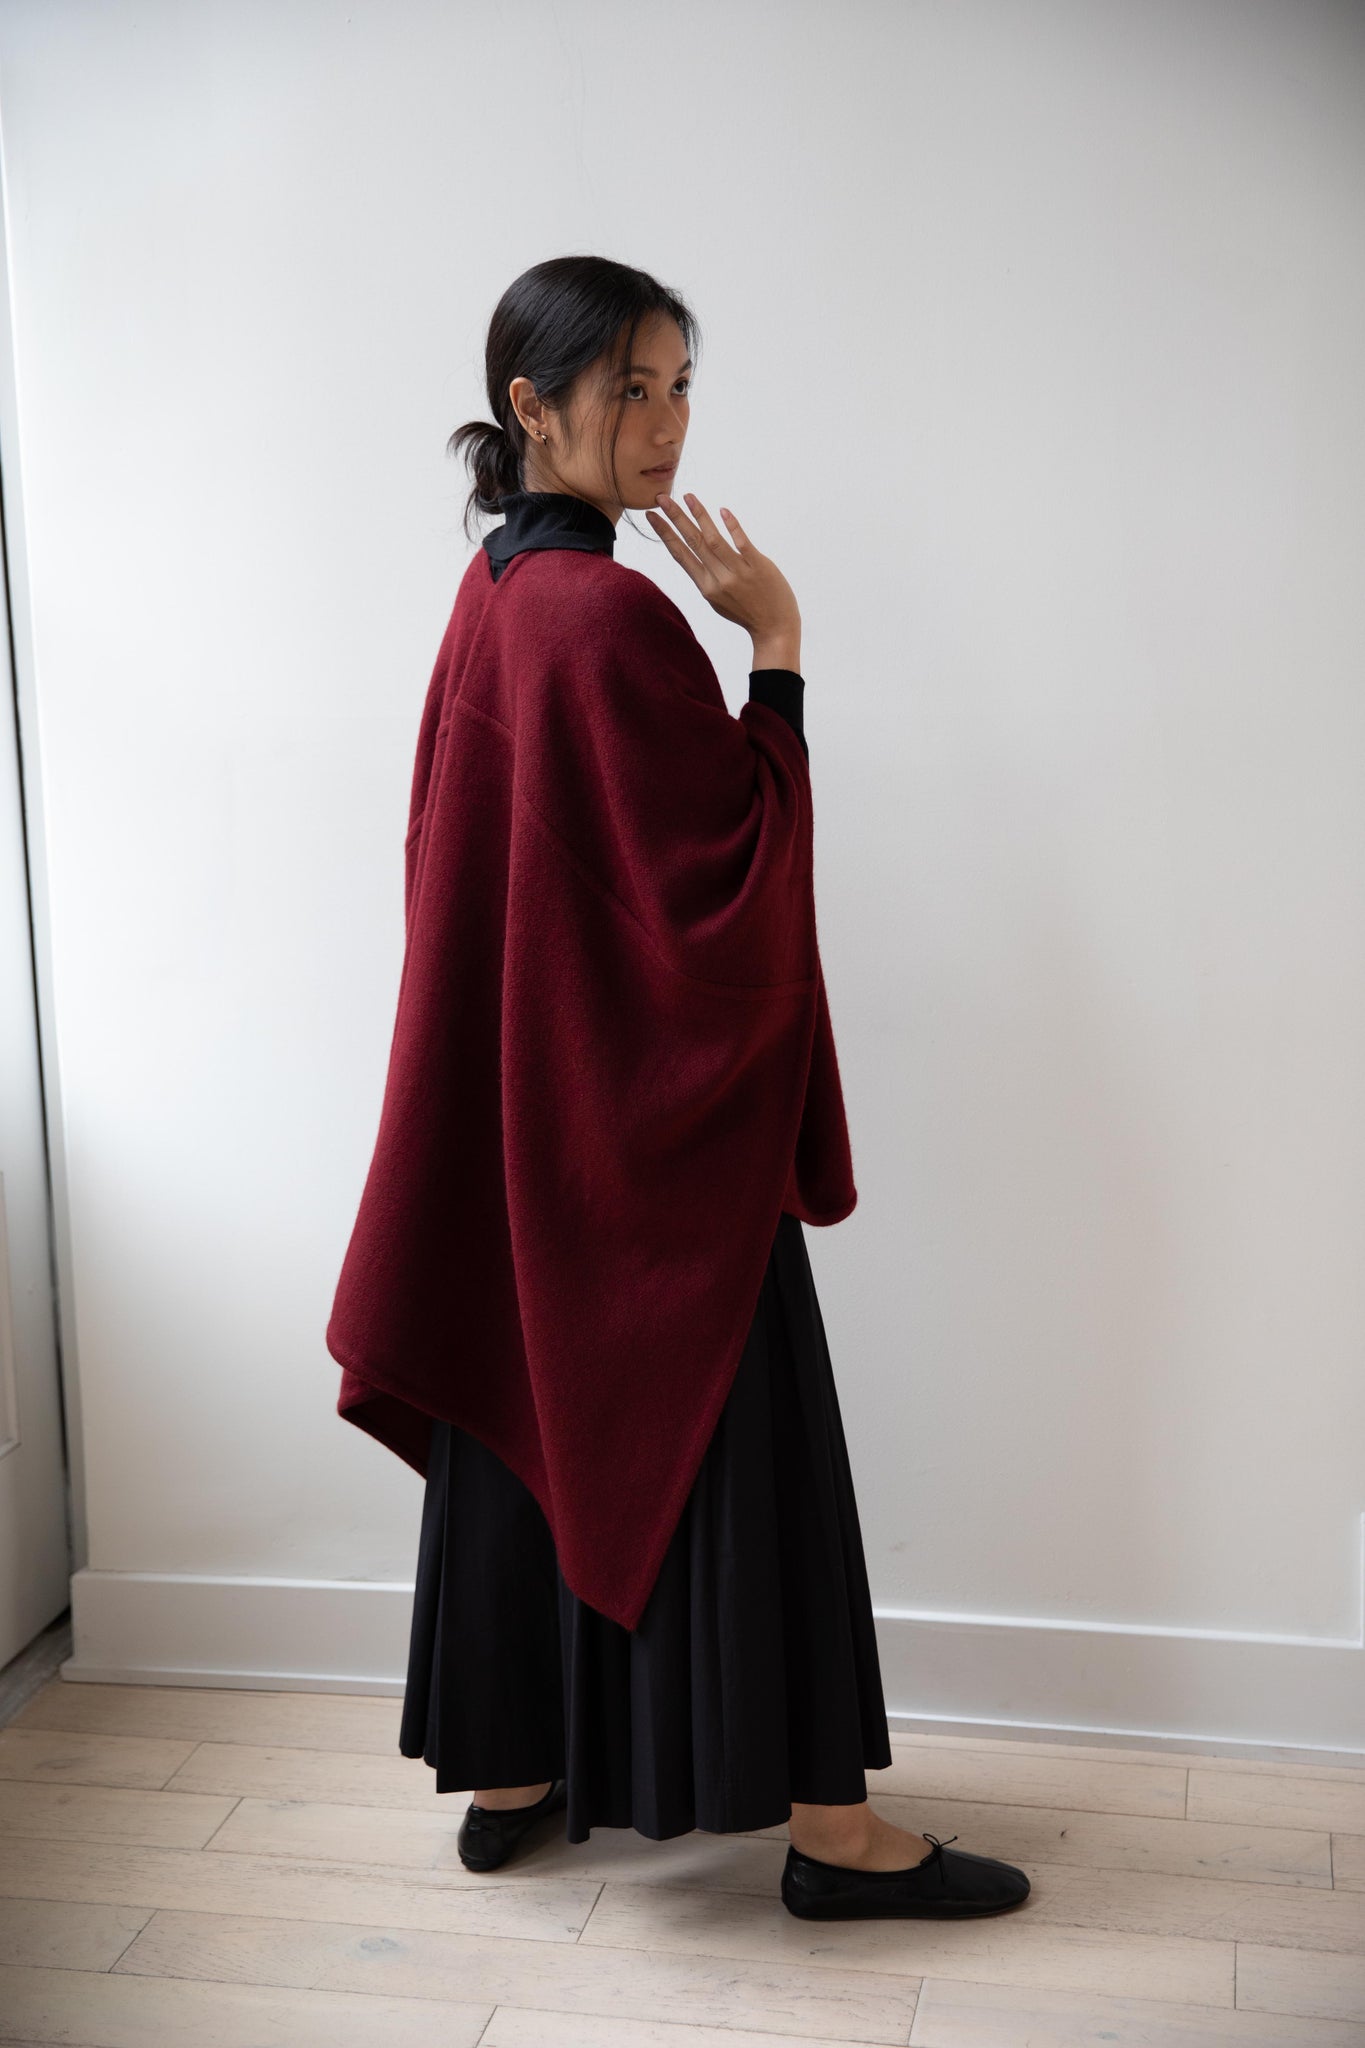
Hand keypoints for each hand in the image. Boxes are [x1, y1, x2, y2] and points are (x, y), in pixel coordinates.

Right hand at [645, 493, 800, 648]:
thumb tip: (697, 556)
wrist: (775, 629)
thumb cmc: (747, 612)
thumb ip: (708, 578)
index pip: (680, 555)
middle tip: (661, 497)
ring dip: (699, 515)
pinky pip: (742, 543)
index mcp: (706, 587)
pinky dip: (732, 526)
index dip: (665, 534)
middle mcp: (718, 579)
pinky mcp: (758, 567)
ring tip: (688, 496)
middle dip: (675, 518)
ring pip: (713, 540)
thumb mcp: (719, 600)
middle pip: (692, 542)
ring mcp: (738, 573)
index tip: (651, 516)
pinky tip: (723, 511)